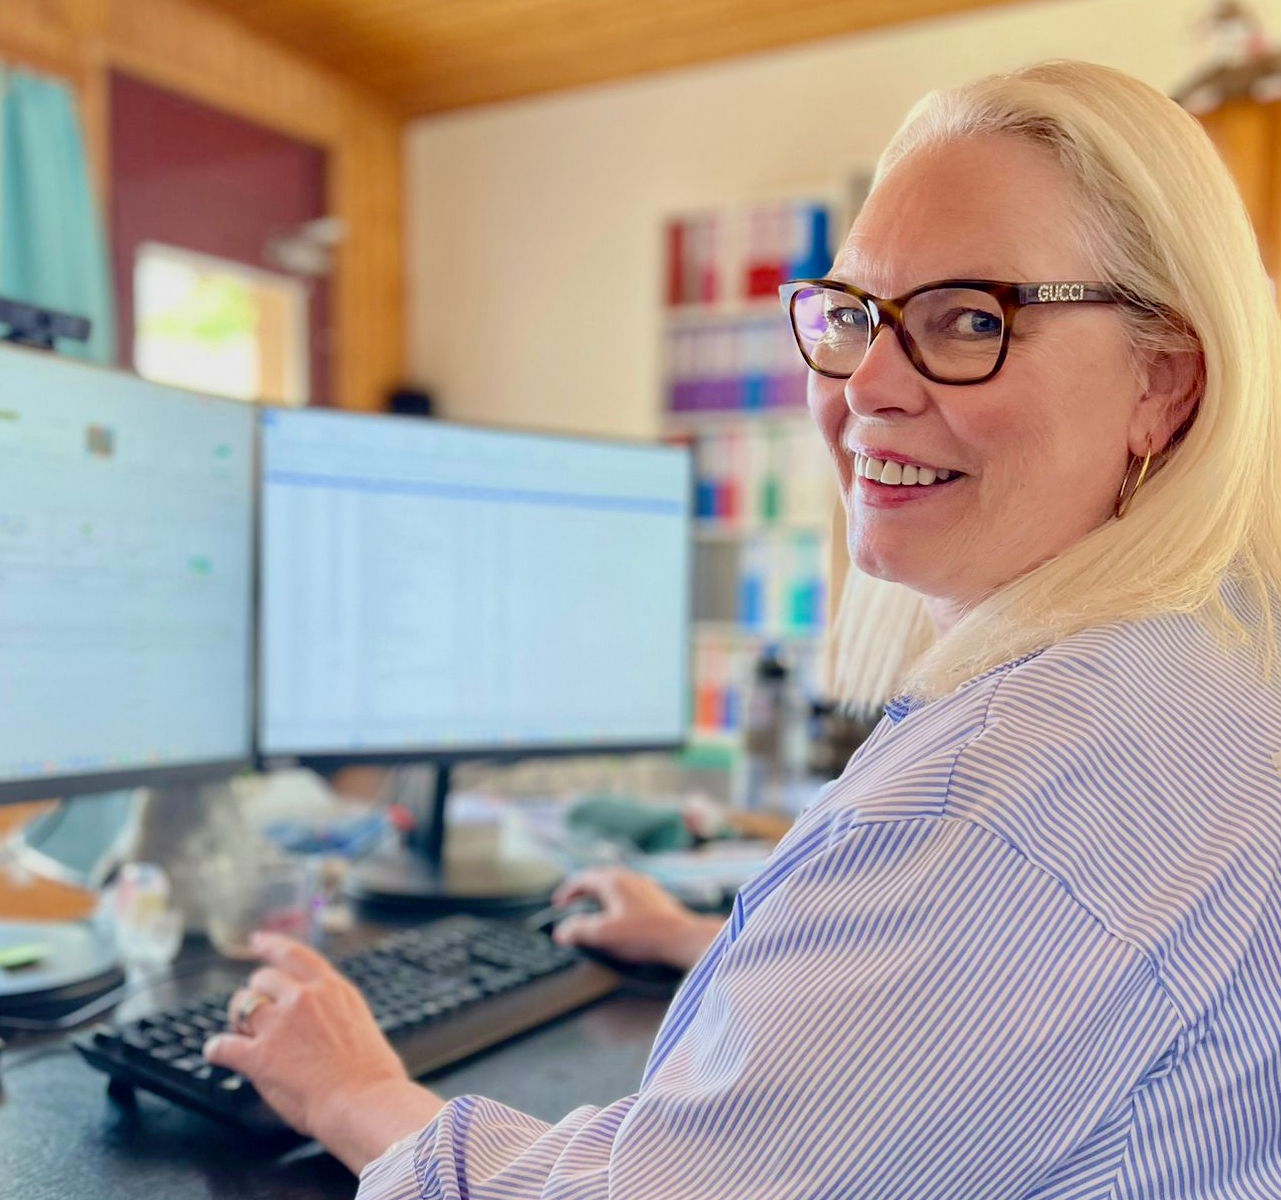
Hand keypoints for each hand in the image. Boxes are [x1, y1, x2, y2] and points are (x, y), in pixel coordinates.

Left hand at [203, 932, 442, 1172]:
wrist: (365, 1102)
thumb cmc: (373, 1075)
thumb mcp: (361, 1023)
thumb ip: (337, 1013)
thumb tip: (327, 1024)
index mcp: (332, 989)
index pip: (294, 955)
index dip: (272, 945)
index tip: (258, 941)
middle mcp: (304, 998)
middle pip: (262, 979)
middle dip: (256, 994)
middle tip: (257, 1014)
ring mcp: (279, 1025)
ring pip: (241, 1005)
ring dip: (237, 1019)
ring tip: (240, 1033)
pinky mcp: (259, 1056)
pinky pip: (222, 1046)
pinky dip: (216, 1050)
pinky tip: (217, 1054)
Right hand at [551, 867, 722, 971]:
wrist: (682, 938)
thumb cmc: (644, 935)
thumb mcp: (604, 934)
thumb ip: (578, 931)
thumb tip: (561, 932)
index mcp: (613, 881)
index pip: (582, 879)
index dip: (566, 892)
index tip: (558, 904)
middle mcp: (628, 877)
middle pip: (598, 877)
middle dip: (582, 890)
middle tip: (571, 904)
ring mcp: (644, 885)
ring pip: (614, 883)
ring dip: (599, 894)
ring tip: (592, 909)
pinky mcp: (655, 897)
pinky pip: (628, 892)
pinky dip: (615, 899)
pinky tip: (618, 914)